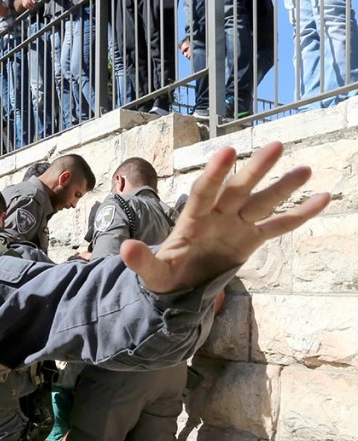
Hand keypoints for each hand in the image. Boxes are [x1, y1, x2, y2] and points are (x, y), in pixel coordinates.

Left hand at [122, 142, 329, 293]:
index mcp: (192, 221)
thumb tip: (126, 249)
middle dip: (254, 170)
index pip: (203, 193)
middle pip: (237, 190)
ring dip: (282, 187)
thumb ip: (142, 261)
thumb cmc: (165, 275)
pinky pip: (278, 225)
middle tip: (275, 146)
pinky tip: (322, 198)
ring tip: (304, 169)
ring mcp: (236, 225)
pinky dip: (299, 214)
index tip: (227, 151)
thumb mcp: (152, 273)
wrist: (180, 285)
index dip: (214, 174)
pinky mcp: (251, 239)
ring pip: (261, 202)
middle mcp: (217, 216)